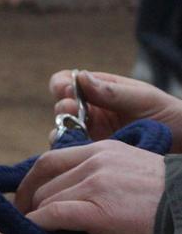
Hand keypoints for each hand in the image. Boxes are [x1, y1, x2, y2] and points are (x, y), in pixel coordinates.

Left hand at [15, 140, 164, 233]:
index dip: (33, 186)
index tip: (32, 207)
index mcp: (103, 149)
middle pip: (43, 183)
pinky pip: (53, 216)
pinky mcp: (97, 209)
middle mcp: (95, 160)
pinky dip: (41, 231)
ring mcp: (95, 182)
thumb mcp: (133, 175)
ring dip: (40, 230)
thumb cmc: (170, 201)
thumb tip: (74, 204)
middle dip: (34, 212)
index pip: (49, 161)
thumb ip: (101, 179)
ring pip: (46, 202)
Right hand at [48, 69, 181, 148]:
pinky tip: (75, 148)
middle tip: (70, 110)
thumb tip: (80, 77)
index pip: (70, 82)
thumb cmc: (172, 117)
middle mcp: (93, 111)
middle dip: (63, 107)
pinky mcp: (95, 156)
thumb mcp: (144, 99)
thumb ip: (112, 91)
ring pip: (63, 130)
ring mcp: (93, 134)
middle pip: (62, 106)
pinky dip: (68, 150)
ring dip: (62, 128)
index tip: (67, 89)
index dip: (63, 84)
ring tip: (72, 129)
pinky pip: (73, 153)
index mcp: (103, 90)